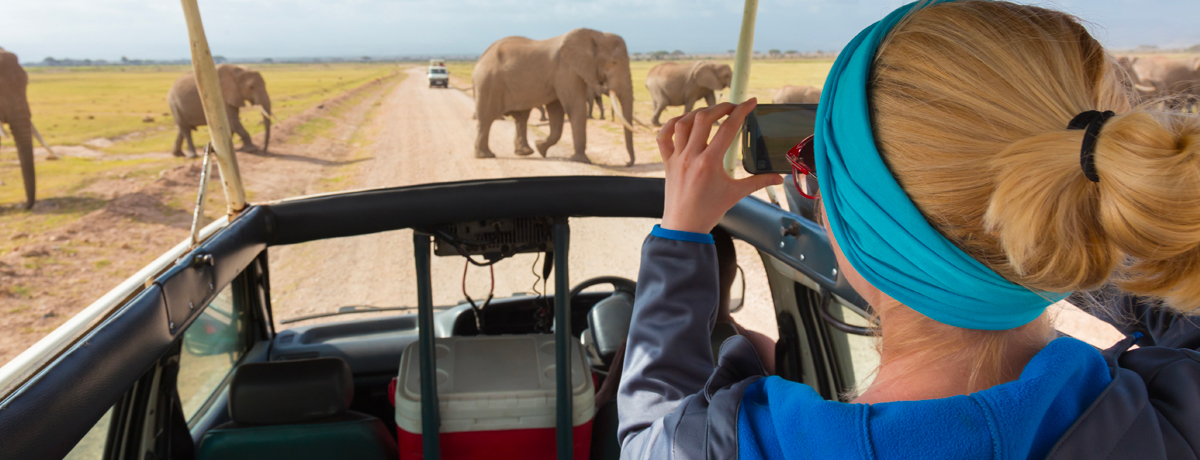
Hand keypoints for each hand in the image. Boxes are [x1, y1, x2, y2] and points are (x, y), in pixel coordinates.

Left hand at [658, 99, 782, 233]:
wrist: (684, 227)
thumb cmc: (709, 211)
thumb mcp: (736, 194)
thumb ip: (758, 182)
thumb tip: (779, 178)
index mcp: (710, 161)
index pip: (728, 128)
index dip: (742, 111)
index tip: (750, 102)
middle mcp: (691, 156)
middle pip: (704, 118)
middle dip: (720, 107)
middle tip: (733, 107)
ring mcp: (677, 157)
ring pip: (682, 123)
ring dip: (697, 113)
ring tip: (710, 113)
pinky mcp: (667, 162)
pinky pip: (663, 137)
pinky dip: (670, 125)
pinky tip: (682, 121)